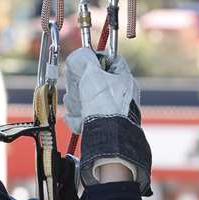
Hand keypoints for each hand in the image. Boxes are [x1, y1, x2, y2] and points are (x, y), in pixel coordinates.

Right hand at [66, 48, 150, 193]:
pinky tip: (81, 123)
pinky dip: (78, 118)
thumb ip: (83, 59)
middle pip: (88, 78)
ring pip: (82, 97)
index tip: (82, 65)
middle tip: (79, 93)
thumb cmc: (106, 108)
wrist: (109, 144)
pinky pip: (81, 114)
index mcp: (122, 78)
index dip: (91, 59)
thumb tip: (79, 55)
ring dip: (76, 104)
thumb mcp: (92, 75)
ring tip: (81, 112)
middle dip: (78, 87)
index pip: (106, 58)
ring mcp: (107, 109)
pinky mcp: (98, 123)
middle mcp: (117, 93)